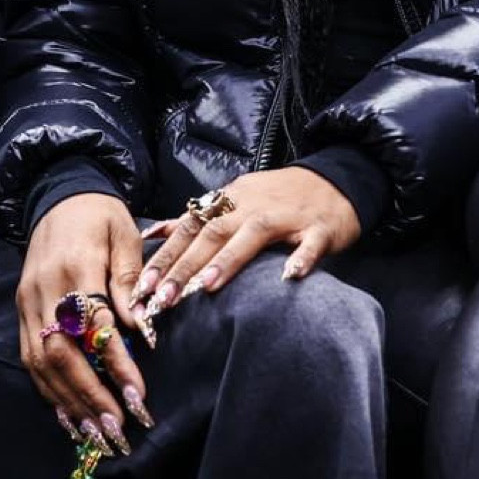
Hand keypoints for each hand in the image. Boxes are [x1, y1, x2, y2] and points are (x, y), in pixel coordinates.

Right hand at [17, 193, 150, 450]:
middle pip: (60, 353)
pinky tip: (69, 416)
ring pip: (41, 363)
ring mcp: (27, 302)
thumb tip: (140, 329)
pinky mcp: (21, 310)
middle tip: (116, 429)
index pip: (95, 326)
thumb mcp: (125, 236)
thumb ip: (128, 282)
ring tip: (96, 434)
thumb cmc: (100, 215)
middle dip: (88, 395)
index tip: (137, 396)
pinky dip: (49, 391)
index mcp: (75, 267)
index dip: (115, 364)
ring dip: (68, 402)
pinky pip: (30, 358)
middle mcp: (45, 289)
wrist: (58, 194)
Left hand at [136, 169, 361, 317]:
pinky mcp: (319, 228)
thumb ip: (196, 219)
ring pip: (253, 234)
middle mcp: (253, 205)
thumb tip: (153, 232)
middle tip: (163, 297)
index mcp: (231, 200)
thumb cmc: (280, 197)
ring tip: (206, 287)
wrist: (336, 181)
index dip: (166, 255)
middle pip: (214, 232)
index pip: (190, 227)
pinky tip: (290, 276)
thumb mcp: (235, 200)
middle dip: (186, 265)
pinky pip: (310, 243)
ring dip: (229, 260)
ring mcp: (287, 216)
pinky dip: (300, 258)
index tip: (143, 285)